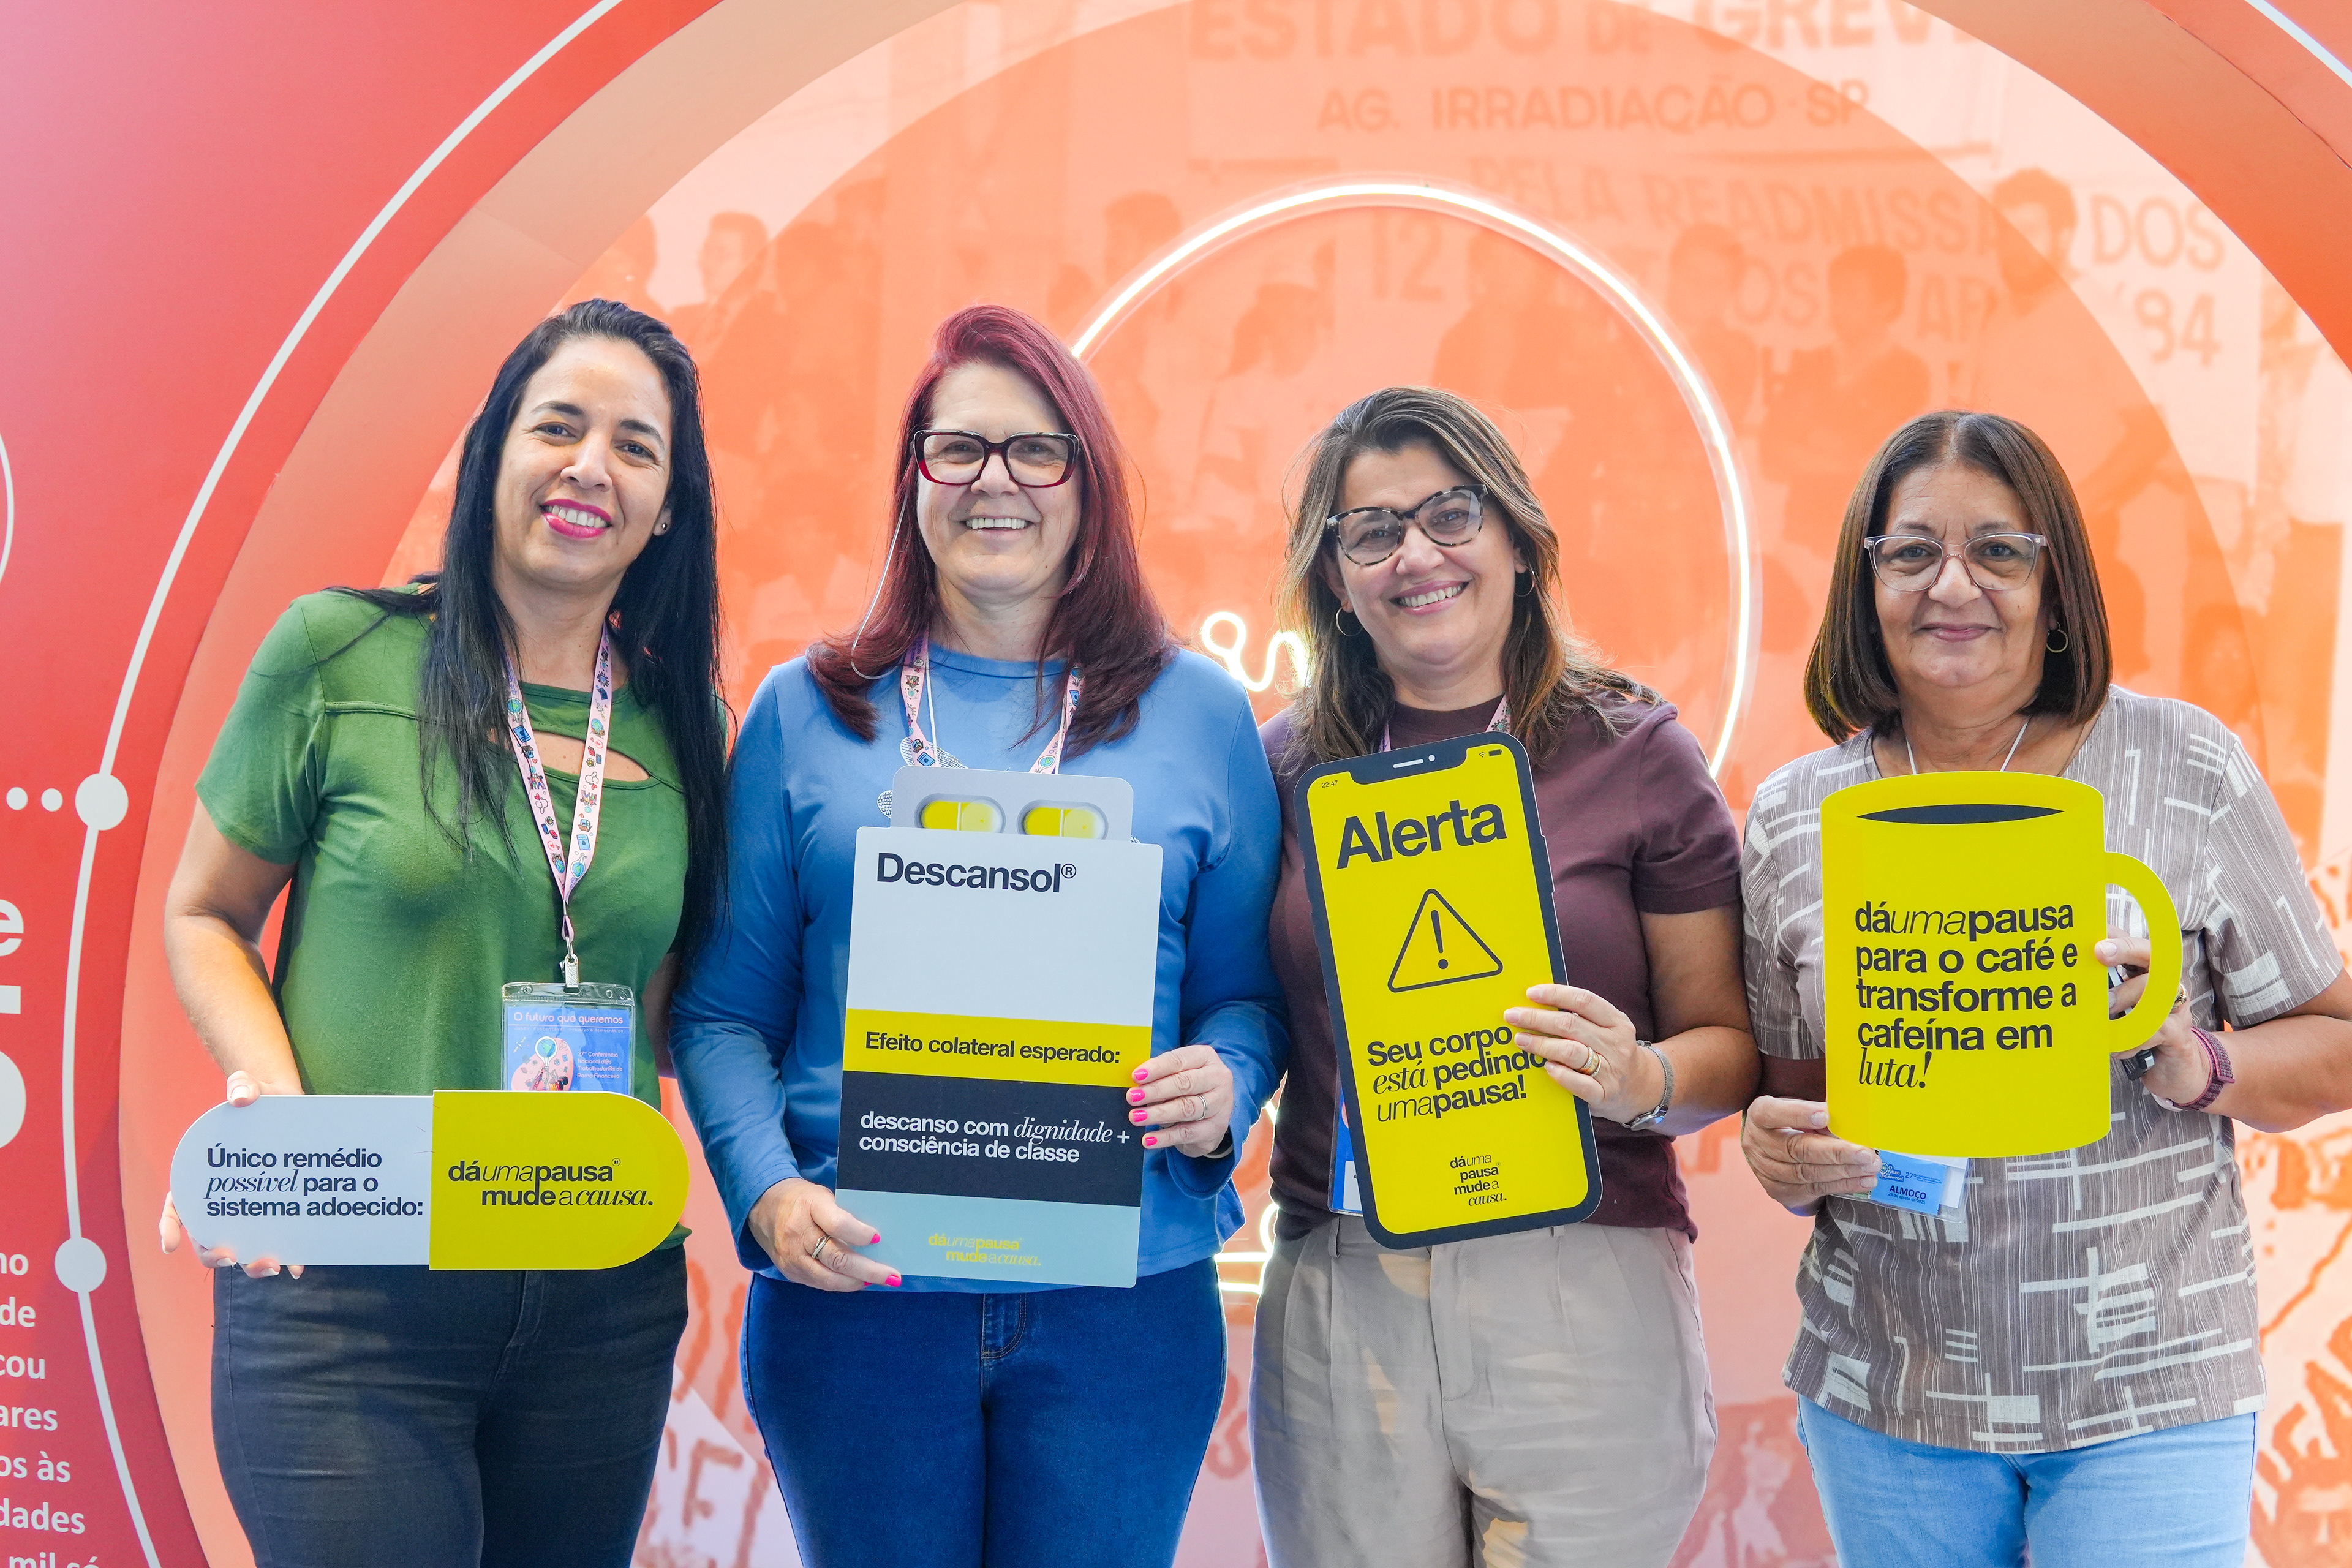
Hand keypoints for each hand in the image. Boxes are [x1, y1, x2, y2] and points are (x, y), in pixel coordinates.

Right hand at [161, 1069, 305, 1277]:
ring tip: (271, 1266)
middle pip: (208, 1237)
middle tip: (230, 1257)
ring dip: (251, 1263)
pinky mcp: (277, 1210)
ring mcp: (249, 1209)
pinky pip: (278, 1240)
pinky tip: (298, 1266)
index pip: (176, 1207)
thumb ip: (241, 1087)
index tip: (170, 1245)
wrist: (289, 1105)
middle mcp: (221, 1200)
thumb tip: (240, 1098)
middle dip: (214, 1254)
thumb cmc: (257, 1098)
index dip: (169, 1227)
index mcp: (200, 1176)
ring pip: (242, 1246)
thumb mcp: (247, 1087)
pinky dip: (287, 1256)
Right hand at [747, 1177, 895, 1291]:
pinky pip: (819, 1283)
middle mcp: (799, 1234)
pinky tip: (858, 1282)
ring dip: (857, 1282)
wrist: (763, 1206)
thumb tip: (875, 1237)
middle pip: (837, 1258)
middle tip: (893, 1275)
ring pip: (829, 1278)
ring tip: (879, 1281)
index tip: (878, 1238)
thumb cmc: (803, 1199)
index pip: (837, 1224)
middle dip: (869, 1270)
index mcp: (810, 1207)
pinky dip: (841, 1284)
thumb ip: (844, 1214)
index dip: (859, 1234)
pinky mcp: (789, 1272)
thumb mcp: (823, 1196)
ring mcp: (792, 1257)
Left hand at [1129, 1044, 1233, 1156]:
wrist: (1213, 1113)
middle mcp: (1218, 1078)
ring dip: (1158, 1113)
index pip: (1179, 1060)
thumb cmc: (1189, 1087)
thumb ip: (1159, 1075)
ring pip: (1186, 1108)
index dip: (1156, 1068)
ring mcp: (1220, 1104)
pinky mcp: (1215, 1128)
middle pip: (1184, 1083)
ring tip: (1136, 1117)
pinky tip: (1148, 1139)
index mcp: (1205, 1057)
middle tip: (1133, 1097)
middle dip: (1155, 1090)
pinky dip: (1165, 1136)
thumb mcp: (1178, 1073)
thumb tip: (1135, 1084)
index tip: (1136, 1076)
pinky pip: (1187, 1133)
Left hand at [1505, 984, 1659, 1124]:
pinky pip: (1578, 1084)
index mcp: (1617, 1022)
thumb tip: (1538, 1002)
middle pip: (1570, 1025)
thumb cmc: (1612, 1053)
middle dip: (1537, 1019)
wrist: (1643, 1089)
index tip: (1530, 993)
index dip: (1555, 994)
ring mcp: (1612, 1070)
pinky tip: (1545, 1067)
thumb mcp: (1608, 1029)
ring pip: (1571, 1052)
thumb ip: (1581, 1017)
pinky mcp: (1604, 1095)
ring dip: (1541, 1044)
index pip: (1584, 1001)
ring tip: (1520, 1040)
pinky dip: (1559, 1074)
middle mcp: (1616, 1044)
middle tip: (1512, 1016)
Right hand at [1741, 1097, 1880, 1214]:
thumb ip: (1818, 1112)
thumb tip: (1853, 1117)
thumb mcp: (1797, 1107)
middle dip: (1836, 1152)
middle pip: (1797, 1149)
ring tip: (1871, 1168)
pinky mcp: (1780, 1191)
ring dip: (1844, 1172)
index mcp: (1760, 1115)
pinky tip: (1863, 1181)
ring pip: (1807, 1173)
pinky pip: (1814, 1189)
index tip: (1826, 1115)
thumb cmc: (1790, 1120)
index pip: (1774, 1113)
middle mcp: (1757, 1143)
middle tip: (1866, 1153)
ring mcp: (1766, 1170)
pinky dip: (1842, 1185)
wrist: (1770, 1147)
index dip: (1799, 1114)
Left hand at [2099, 930, 2208, 1104]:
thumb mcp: (2118, 1009)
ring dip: (2124, 1001)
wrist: (2177, 1068)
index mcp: (2148, 974)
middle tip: (2099, 952)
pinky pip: (2155, 1028)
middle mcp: (2166, 983)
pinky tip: (2116, 1048)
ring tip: (2103, 1014)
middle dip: (2126, 949)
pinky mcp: (2178, 1033)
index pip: (2133, 943)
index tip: (2093, 931)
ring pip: (2154, 991)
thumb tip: (2065, 979)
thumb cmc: (2139, 1032)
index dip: (2116, 934)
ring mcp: (2176, 1007)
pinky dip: (2131, 1038)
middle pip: (2152, 955)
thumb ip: (2100, 992)